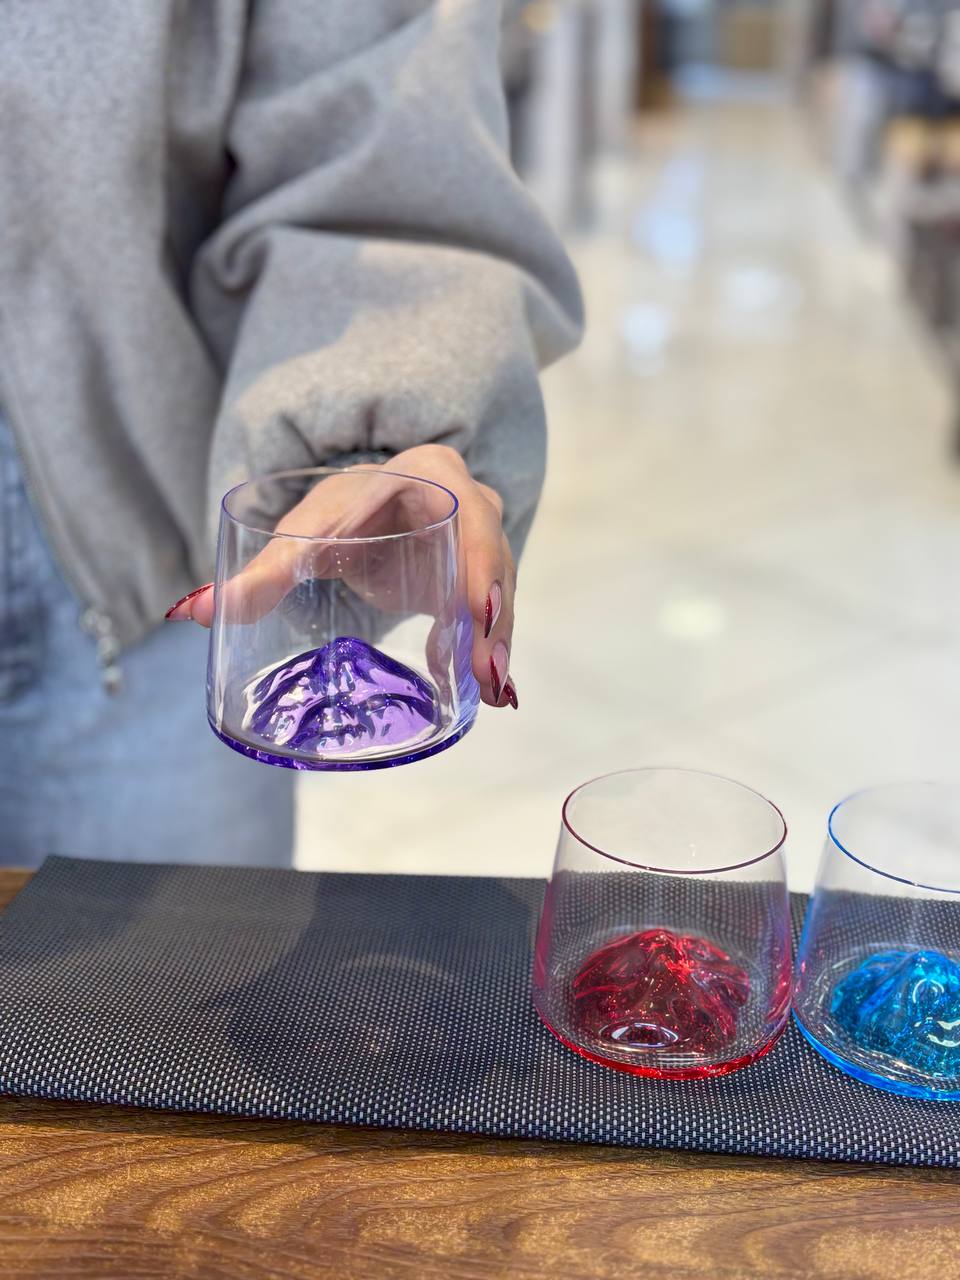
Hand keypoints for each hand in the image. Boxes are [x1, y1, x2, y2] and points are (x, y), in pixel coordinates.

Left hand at [166, 445, 516, 708]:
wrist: (360, 519)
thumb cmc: (334, 518)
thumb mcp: (302, 539)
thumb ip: (259, 576)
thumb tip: (190, 611)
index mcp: (431, 475)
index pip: (467, 514)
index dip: (477, 559)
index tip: (473, 608)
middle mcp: (470, 505)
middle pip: (492, 560)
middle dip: (492, 617)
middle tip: (487, 670)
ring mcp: (481, 546)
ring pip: (498, 595)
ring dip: (496, 645)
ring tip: (493, 693)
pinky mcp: (478, 583)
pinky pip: (491, 618)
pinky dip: (488, 655)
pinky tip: (492, 697)